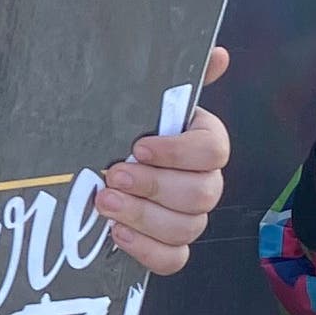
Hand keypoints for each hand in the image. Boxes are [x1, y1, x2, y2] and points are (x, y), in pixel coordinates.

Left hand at [97, 46, 232, 276]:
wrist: (96, 164)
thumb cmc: (124, 129)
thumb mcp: (144, 98)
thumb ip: (182, 77)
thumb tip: (219, 54)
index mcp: (203, 141)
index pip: (214, 150)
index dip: (177, 152)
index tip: (137, 147)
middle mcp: (204, 181)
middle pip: (203, 194)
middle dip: (155, 187)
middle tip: (113, 177)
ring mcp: (189, 217)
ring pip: (188, 228)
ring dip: (144, 217)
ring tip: (106, 204)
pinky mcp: (169, 246)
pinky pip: (173, 260)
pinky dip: (147, 250)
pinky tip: (117, 233)